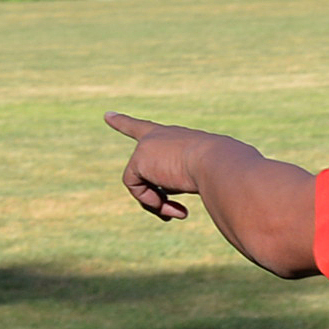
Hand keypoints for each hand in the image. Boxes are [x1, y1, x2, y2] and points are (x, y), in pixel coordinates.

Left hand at [106, 111, 230, 223]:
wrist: (218, 163)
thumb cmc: (220, 169)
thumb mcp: (202, 175)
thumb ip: (181, 180)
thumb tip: (168, 195)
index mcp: (174, 137)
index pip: (144, 129)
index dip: (125, 123)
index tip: (107, 116)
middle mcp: (157, 137)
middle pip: (140, 166)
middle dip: (153, 196)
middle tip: (175, 212)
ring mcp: (146, 146)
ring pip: (141, 184)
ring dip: (157, 203)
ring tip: (177, 212)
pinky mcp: (139, 159)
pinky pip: (135, 188)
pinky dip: (149, 200)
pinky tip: (166, 204)